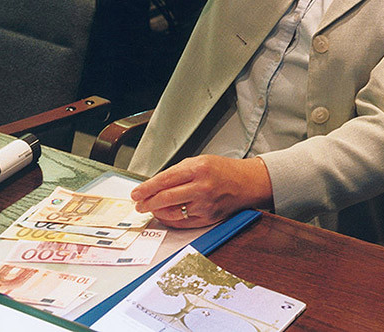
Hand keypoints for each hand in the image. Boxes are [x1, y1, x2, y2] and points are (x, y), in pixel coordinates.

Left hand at [131, 155, 272, 228]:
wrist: (247, 182)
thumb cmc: (224, 171)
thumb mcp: (201, 161)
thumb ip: (178, 172)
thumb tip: (155, 185)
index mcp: (199, 169)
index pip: (164, 180)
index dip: (146, 188)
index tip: (136, 193)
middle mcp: (202, 187)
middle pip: (165, 198)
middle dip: (147, 202)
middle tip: (139, 204)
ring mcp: (205, 205)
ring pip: (171, 213)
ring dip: (157, 212)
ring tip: (152, 208)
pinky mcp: (208, 218)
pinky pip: (182, 223)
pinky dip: (170, 220)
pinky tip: (165, 215)